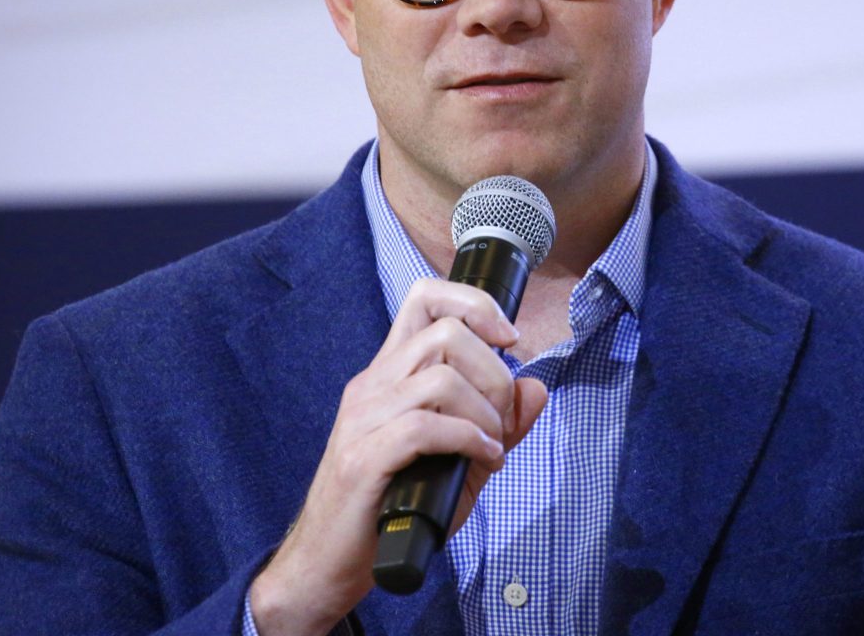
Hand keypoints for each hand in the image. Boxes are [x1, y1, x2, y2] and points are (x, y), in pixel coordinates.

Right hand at [248, 278, 547, 634]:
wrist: (328, 563)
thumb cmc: (391, 509)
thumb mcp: (459, 460)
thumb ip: (498, 423)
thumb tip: (535, 388)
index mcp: (390, 373)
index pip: (424, 299)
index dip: (474, 304)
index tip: (508, 338)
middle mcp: (373, 385)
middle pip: (446, 333)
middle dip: (494, 373)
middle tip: (503, 417)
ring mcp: (364, 419)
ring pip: (440, 377)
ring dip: (484, 412)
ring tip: (491, 444)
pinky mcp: (363, 458)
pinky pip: (426, 427)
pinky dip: (468, 440)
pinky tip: (481, 460)